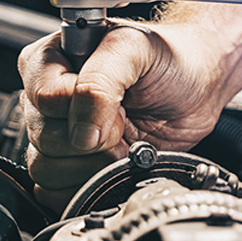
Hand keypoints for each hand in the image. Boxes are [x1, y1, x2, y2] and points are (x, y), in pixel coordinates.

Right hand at [17, 21, 239, 207]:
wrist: (197, 85)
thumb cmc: (169, 58)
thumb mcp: (134, 50)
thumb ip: (100, 83)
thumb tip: (81, 133)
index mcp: (51, 61)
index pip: (44, 98)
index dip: (82, 109)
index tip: (117, 102)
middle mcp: (49, 98)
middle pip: (43, 137)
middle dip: (94, 139)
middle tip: (124, 121)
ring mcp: (60, 133)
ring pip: (45, 167)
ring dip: (92, 163)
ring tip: (121, 141)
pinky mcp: (73, 164)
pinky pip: (54, 190)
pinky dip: (87, 185)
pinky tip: (112, 163)